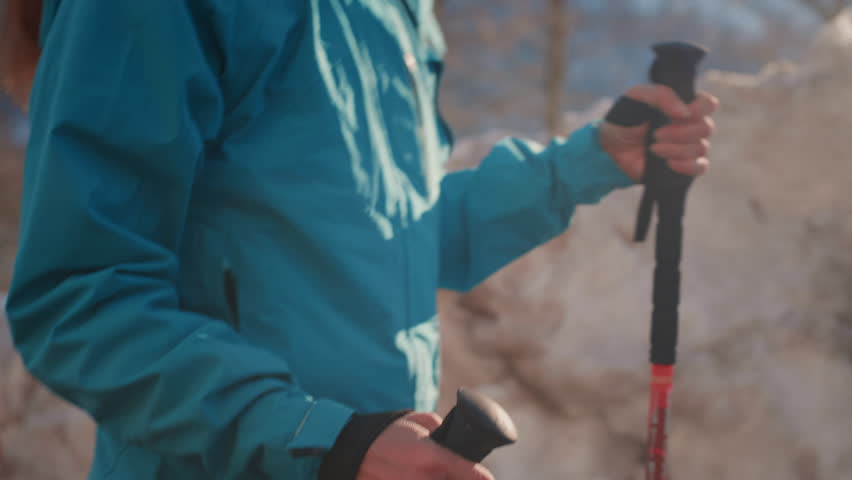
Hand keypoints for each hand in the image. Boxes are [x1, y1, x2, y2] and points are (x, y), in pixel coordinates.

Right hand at [357, 412, 494, 479]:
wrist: (354, 453)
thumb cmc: (386, 435)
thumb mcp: (416, 421)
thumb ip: (440, 428)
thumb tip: (452, 435)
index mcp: (433, 457)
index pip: (474, 475)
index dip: (483, 478)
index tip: (486, 478)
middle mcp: (427, 479)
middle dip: (461, 477)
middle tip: (462, 471)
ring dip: (442, 478)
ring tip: (428, 469)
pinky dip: (426, 479)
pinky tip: (421, 474)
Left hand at [599, 84, 719, 181]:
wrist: (609, 148)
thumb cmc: (623, 119)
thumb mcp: (636, 97)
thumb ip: (661, 96)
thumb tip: (684, 112)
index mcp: (683, 105)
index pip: (708, 104)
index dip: (700, 109)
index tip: (679, 114)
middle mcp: (690, 125)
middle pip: (706, 128)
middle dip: (680, 133)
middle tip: (655, 135)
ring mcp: (687, 147)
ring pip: (701, 148)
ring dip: (676, 149)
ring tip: (653, 148)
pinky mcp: (682, 167)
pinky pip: (700, 167)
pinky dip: (687, 166)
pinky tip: (669, 164)